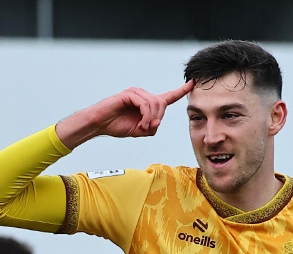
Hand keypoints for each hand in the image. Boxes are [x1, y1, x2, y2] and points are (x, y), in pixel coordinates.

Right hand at [56, 81, 193, 146]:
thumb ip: (151, 127)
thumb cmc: (117, 126)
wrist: (99, 124)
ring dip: (151, 119)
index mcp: (147, 103)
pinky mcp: (129, 94)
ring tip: (142, 127)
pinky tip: (141, 123)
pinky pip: (145, 105)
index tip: (193, 83)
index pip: (168, 96)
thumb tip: (158, 122)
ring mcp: (136, 92)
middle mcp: (143, 94)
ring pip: (155, 104)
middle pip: (162, 104)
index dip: (181, 90)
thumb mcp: (139, 131)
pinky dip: (146, 116)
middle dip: (158, 118)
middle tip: (147, 128)